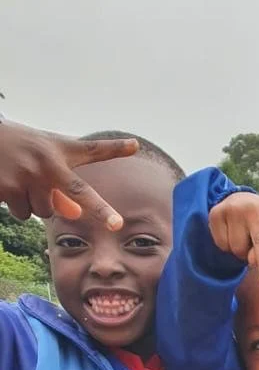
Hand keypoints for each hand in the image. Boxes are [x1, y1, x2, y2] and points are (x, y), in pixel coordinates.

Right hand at [0, 120, 137, 226]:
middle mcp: (48, 161)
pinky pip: (24, 214)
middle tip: (117, 224)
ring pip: (45, 211)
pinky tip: (7, 186)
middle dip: (100, 210)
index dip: (115, 148)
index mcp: (59, 149)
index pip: (92, 149)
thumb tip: (76, 215)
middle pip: (80, 192)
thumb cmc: (16, 150)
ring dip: (33, 203)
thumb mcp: (42, 162)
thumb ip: (62, 190)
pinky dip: (17, 206)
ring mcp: (29, 175)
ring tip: (19, 180)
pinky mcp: (10, 188)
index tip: (135, 146)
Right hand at [208, 192, 258, 280]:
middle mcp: (256, 211)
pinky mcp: (217, 214)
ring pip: (238, 249)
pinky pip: (222, 245)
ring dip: (240, 252)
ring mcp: (235, 210)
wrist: (236, 198)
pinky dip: (226, 246)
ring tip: (243, 237)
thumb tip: (251, 261)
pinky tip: (230, 233)